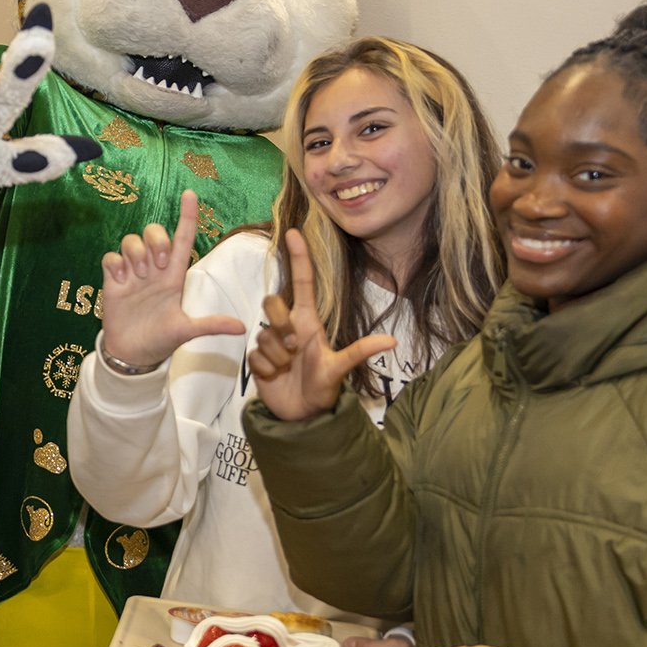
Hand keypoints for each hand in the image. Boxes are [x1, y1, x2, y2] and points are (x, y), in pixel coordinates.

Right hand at [99, 190, 245, 370]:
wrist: (133, 354)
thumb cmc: (160, 340)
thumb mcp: (186, 332)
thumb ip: (210, 325)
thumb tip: (241, 328)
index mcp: (174, 276)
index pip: (183, 238)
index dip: (187, 215)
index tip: (190, 194)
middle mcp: (153, 269)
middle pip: (154, 232)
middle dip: (157, 240)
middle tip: (159, 264)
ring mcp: (132, 273)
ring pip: (131, 240)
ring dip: (136, 252)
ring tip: (138, 276)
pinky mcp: (113, 280)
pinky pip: (111, 257)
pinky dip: (116, 263)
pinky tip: (122, 281)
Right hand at [247, 229, 395, 420]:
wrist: (301, 414)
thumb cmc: (323, 387)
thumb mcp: (341, 369)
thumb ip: (361, 352)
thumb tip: (392, 341)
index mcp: (308, 322)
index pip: (302, 283)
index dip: (298, 257)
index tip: (294, 231)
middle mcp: (288, 327)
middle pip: (272, 303)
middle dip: (280, 325)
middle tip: (295, 349)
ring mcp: (271, 342)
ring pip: (263, 335)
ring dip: (277, 357)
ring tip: (289, 369)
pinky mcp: (257, 359)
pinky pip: (255, 357)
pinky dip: (267, 370)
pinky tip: (276, 377)